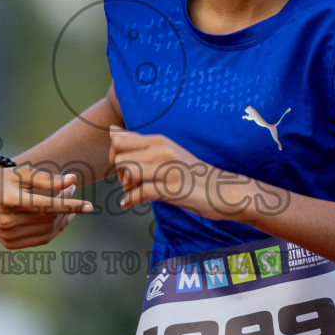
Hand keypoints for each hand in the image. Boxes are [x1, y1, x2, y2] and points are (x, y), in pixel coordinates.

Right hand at [0, 164, 91, 249]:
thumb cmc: (6, 178)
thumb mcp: (24, 172)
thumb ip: (48, 178)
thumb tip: (72, 180)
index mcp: (9, 200)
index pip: (45, 206)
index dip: (69, 206)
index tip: (90, 206)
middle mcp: (6, 221)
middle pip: (48, 217)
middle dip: (66, 204)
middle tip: (71, 188)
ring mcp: (7, 235)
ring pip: (48, 229)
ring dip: (63, 216)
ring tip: (67, 199)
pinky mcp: (10, 244)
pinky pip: (42, 239)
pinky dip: (56, 228)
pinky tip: (63, 216)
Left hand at [109, 126, 248, 219]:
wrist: (223, 190)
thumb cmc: (191, 173)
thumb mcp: (165, 151)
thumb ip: (138, 142)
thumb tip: (111, 130)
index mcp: (159, 140)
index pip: (118, 140)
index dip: (115, 156)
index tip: (125, 169)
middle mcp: (162, 150)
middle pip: (119, 157)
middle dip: (119, 174)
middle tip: (130, 184)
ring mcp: (168, 169)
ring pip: (128, 172)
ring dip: (126, 187)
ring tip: (134, 193)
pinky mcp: (173, 189)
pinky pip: (140, 192)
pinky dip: (130, 200)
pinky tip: (130, 204)